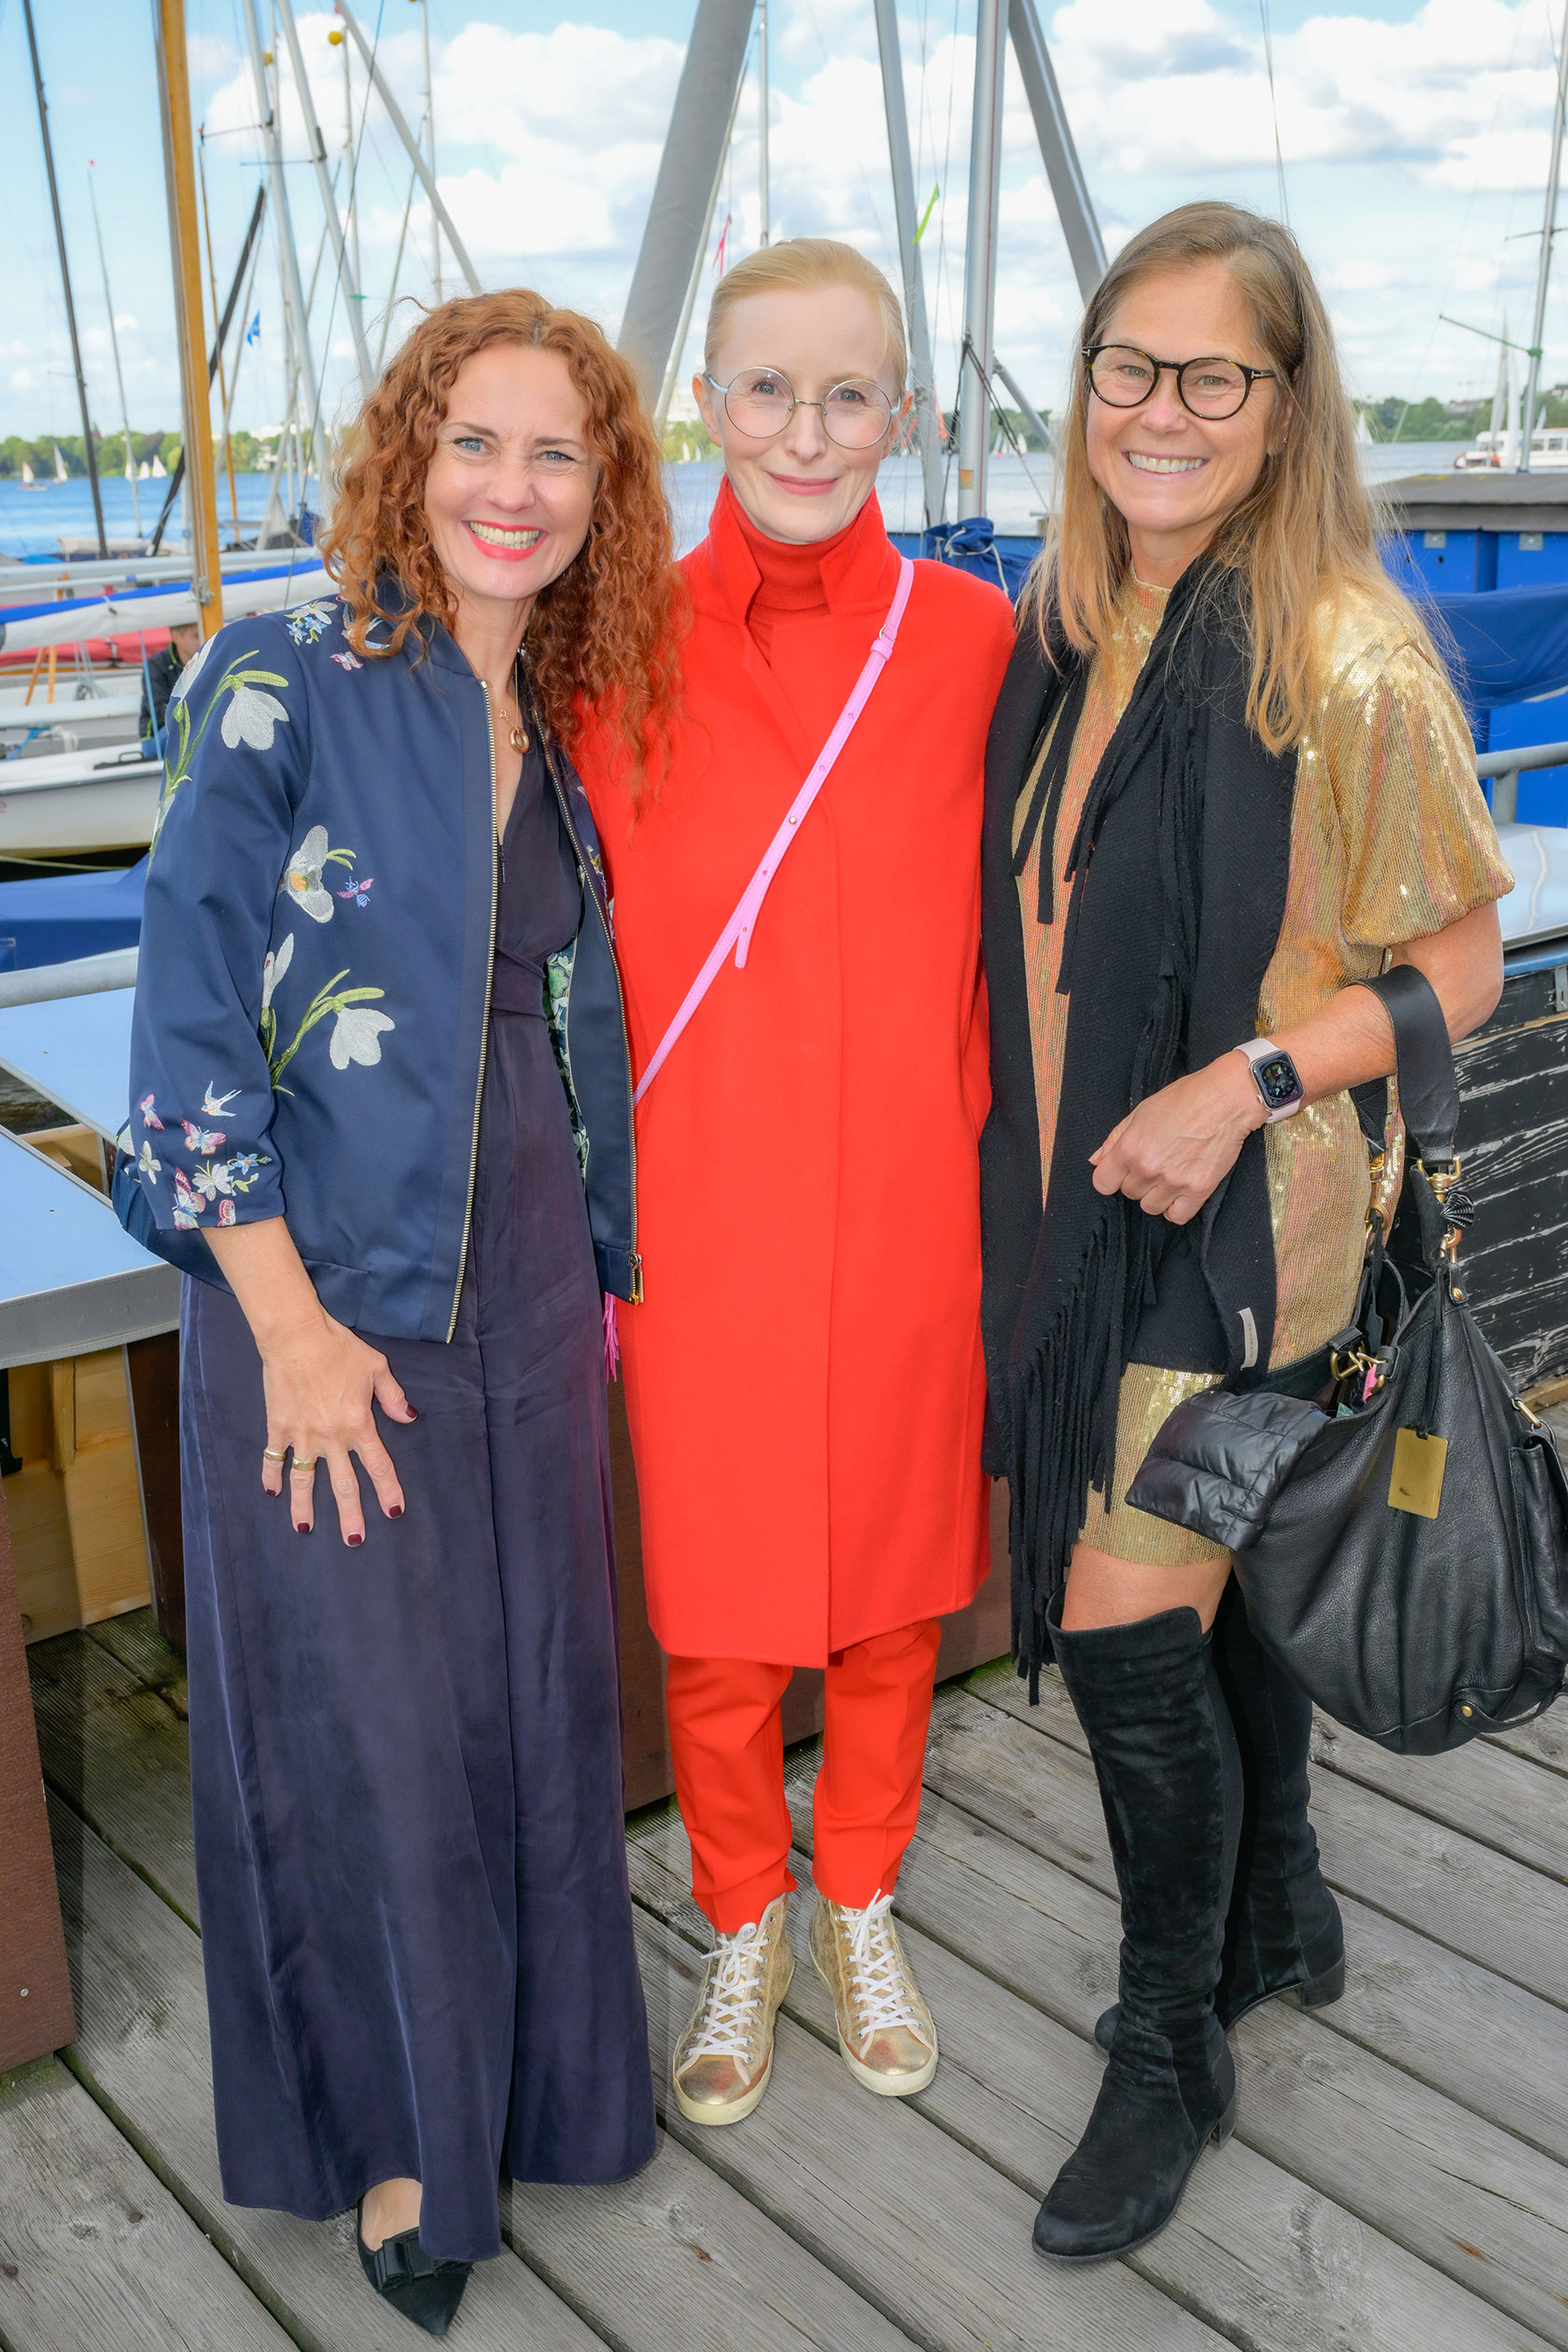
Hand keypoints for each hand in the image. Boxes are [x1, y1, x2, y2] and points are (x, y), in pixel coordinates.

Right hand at [258, 1306, 414, 1544]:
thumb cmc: (339, 1348)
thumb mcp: (377, 1367)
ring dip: (304, 1506)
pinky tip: (271, 1492)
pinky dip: (271, 1475)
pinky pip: (274, 1457)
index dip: (388, 1490)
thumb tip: (408, 1417)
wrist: (296, 1336)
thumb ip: (392, 1396)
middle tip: (354, 1540)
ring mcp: (302, 1435)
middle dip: (351, 1515)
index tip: (393, 1512)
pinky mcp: (278, 1427)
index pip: (379, 1465)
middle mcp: (332, 1437)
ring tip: (305, 1528)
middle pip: (343, 1484)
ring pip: (304, 1479)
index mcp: (359, 1424)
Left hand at [1090, 1053, 1266, 1225]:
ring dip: (1157, 1195)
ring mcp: (1174, 1181)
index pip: (1102, 1183)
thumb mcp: (1142, 1111)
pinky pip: (1176, 1216)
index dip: (1111, 1177)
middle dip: (1138, 1181)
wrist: (1226, 1099)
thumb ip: (1115, 1138)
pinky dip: (1177, 1207)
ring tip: (1170, 1174)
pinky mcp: (1198, 1190)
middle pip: (1129, 1193)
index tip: (1120, 1173)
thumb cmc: (1185, 1099)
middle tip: (1156, 1162)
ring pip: (1150, 1207)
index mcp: (1130, 1148)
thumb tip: (1096, 1160)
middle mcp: (1148, 1168)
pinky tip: (1182, 1190)